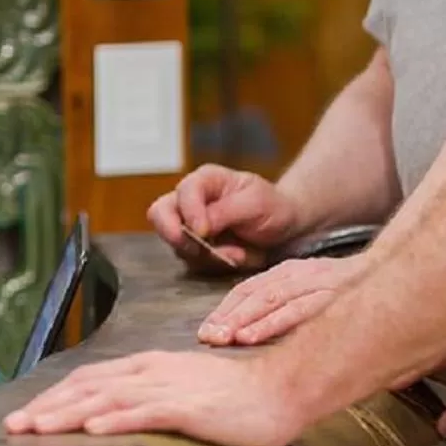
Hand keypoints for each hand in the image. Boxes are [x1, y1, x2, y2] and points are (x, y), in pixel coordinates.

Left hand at [1, 349, 317, 445]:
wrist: (282, 390)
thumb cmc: (235, 398)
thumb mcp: (183, 392)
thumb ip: (150, 399)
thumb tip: (116, 415)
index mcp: (147, 366)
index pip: (88, 378)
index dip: (53, 396)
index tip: (26, 416)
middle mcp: (150, 371)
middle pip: (87, 386)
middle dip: (47, 406)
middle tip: (13, 427)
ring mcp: (169, 387)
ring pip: (107, 398)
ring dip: (68, 413)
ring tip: (37, 428)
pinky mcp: (190, 407)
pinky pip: (147, 412)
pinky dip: (118, 418)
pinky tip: (94, 428)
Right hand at [149, 165, 305, 273]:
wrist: (286, 228)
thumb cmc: (273, 207)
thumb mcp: (256, 203)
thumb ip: (225, 211)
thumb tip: (198, 227)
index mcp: (205, 181)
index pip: (183, 193)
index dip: (189, 212)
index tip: (204, 232)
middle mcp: (190, 201)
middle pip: (159, 214)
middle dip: (175, 235)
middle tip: (196, 249)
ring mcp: (190, 226)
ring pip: (177, 243)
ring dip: (207, 255)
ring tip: (239, 253)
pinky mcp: (196, 249)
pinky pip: (193, 261)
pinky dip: (215, 264)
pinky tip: (238, 256)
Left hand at [196, 254, 363, 345]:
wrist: (399, 274)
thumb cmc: (355, 292)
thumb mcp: (316, 292)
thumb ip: (290, 308)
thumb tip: (248, 334)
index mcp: (292, 272)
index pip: (249, 288)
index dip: (226, 309)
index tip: (207, 329)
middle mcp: (301, 274)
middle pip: (254, 294)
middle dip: (227, 316)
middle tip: (206, 337)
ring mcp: (317, 283)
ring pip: (270, 299)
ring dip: (242, 320)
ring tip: (222, 338)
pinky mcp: (334, 295)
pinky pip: (298, 310)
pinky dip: (271, 323)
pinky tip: (250, 337)